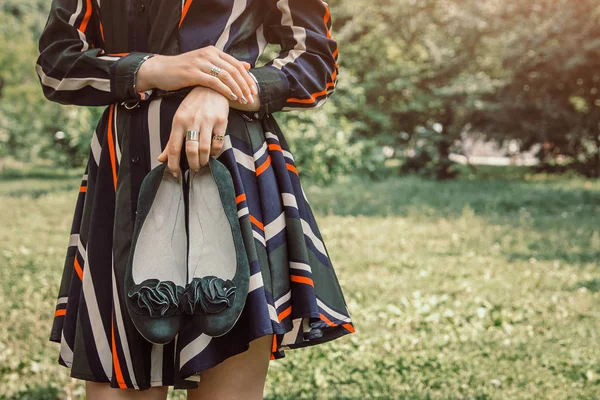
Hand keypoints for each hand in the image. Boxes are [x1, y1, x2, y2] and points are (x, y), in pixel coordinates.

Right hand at [136, 46, 256, 105]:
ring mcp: (200, 63)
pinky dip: (225, 90)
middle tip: (251, 97)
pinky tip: (232, 97)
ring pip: (226, 76)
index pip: (236, 64)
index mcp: (213, 51)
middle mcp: (208, 54)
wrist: (161, 70)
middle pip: (233, 70)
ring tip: (243, 100)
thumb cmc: (184, 71)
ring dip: (237, 89)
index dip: (247, 78)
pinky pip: (214, 82)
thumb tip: (247, 66)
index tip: (254, 90)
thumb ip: (225, 65)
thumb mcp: (206, 65)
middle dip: (245, 85)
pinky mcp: (192, 73)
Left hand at [157, 86, 228, 173]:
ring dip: (204, 160)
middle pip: (190, 150)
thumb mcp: (179, 119)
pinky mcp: (221, 121)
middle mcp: (192, 121)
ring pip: (204, 149)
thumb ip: (171, 140)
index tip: (174, 173)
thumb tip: (161, 159)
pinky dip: (215, 152)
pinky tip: (213, 152)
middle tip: (194, 168)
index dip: (173, 163)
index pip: (173, 147)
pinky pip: (218, 143)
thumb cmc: (193, 105)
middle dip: (192, 164)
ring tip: (203, 162)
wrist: (211, 87)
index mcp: (178, 121)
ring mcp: (207, 121)